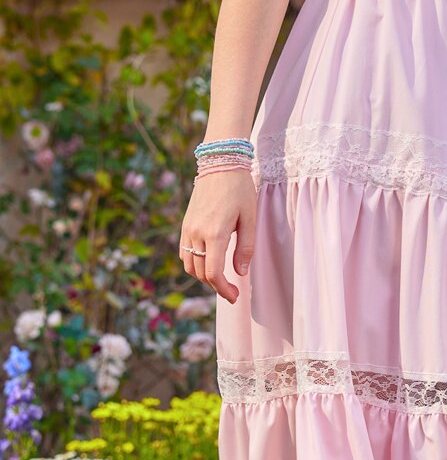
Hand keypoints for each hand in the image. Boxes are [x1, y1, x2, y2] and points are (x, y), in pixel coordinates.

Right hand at [179, 168, 256, 303]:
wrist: (220, 163)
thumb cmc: (240, 190)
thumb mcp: (249, 219)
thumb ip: (245, 248)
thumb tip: (240, 273)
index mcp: (215, 234)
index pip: (213, 273)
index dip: (223, 290)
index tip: (235, 297)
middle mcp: (197, 233)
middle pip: (200, 273)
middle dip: (216, 286)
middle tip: (232, 291)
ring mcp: (188, 228)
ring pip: (189, 265)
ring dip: (203, 277)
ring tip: (221, 278)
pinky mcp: (185, 224)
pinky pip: (184, 252)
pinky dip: (195, 264)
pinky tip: (209, 263)